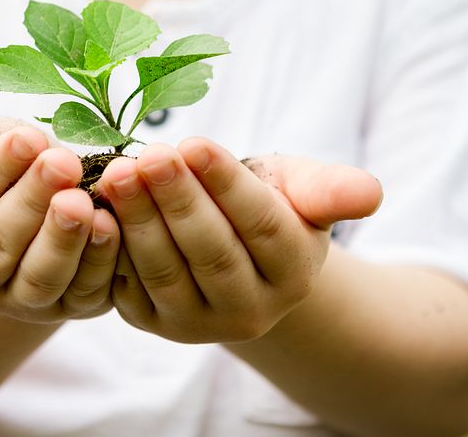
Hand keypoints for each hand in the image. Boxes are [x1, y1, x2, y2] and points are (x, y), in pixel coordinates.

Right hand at [0, 117, 120, 322]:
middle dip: (32, 201)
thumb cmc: (14, 169)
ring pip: (40, 277)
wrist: (52, 208)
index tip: (27, 137)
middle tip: (62, 162)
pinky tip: (111, 224)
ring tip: (82, 202)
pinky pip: (86, 290)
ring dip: (63, 239)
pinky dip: (100, 260)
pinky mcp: (73, 305)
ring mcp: (25, 298)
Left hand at [98, 138, 381, 343]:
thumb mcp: (302, 189)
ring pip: (166, 272)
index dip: (227, 185)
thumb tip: (371, 193)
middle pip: (211, 252)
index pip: (262, 226)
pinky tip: (96, 207)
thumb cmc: (270, 204)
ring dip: (139, 221)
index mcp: (294, 272)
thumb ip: (331, 189)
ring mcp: (199, 323)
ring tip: (118, 173)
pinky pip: (129, 286)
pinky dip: (112, 247)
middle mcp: (251, 309)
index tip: (194, 143)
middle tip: (148, 155)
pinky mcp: (154, 322)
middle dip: (177, 200)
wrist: (234, 251)